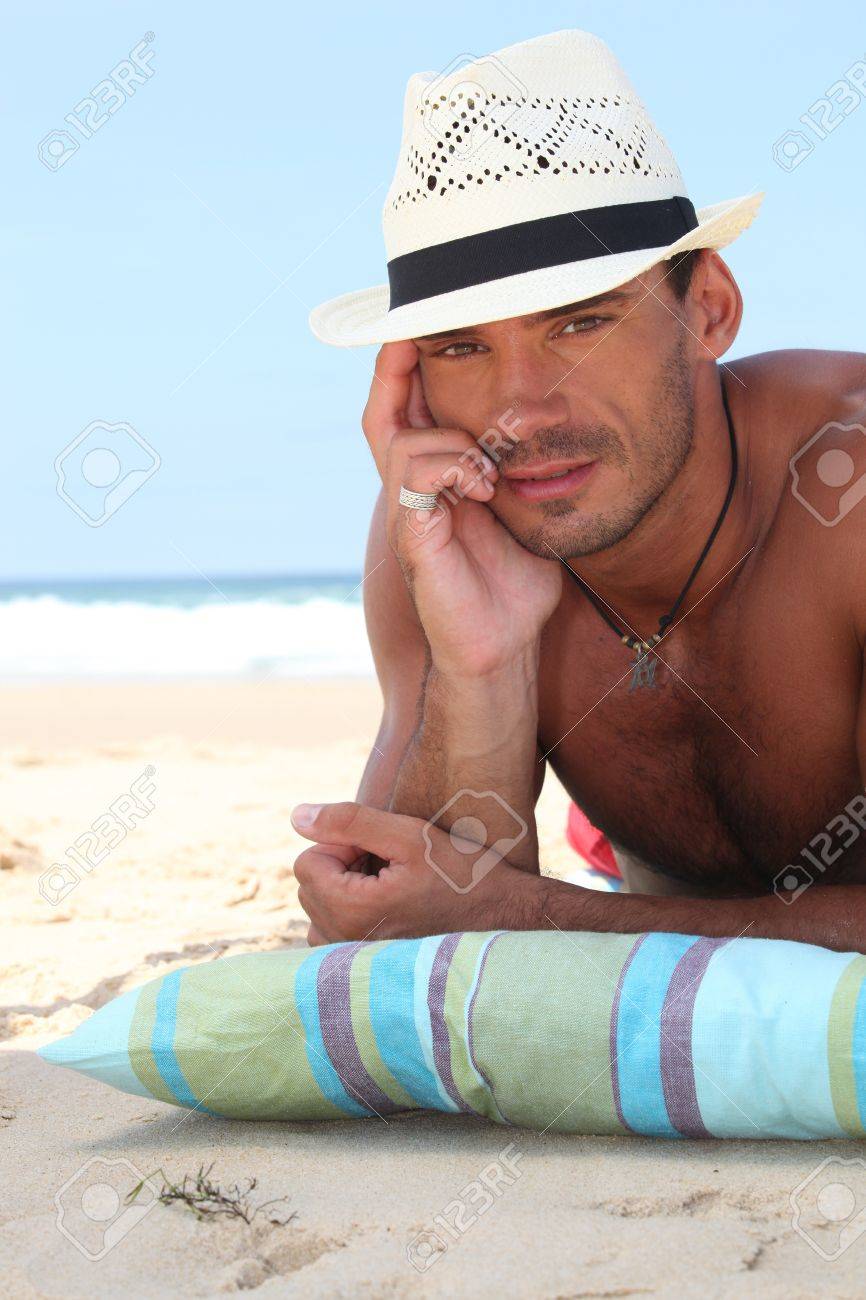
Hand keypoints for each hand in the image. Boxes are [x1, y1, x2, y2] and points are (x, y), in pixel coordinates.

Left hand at [290, 801, 541, 943]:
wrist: (506, 924)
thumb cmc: (464, 877)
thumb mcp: (410, 837)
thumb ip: (350, 822)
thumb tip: (297, 816)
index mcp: (350, 911)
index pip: (307, 861)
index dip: (343, 844)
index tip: (384, 852)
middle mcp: (343, 945)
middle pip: (310, 885)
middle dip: (343, 867)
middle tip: (394, 869)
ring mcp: (352, 963)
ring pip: (320, 907)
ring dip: (347, 890)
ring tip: (394, 890)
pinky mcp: (364, 972)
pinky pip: (333, 933)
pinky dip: (353, 914)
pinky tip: (393, 910)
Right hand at [361, 341, 562, 676]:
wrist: (505, 647)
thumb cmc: (516, 587)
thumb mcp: (526, 514)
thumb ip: (520, 473)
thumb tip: (545, 427)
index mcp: (436, 485)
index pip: (409, 415)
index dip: (408, 372)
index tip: (425, 329)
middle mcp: (412, 494)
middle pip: (383, 416)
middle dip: (395, 368)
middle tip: (410, 330)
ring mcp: (406, 515)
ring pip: (404, 439)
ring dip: (454, 440)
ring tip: (489, 470)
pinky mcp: (410, 536)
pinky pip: (414, 473)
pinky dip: (454, 469)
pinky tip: (483, 491)